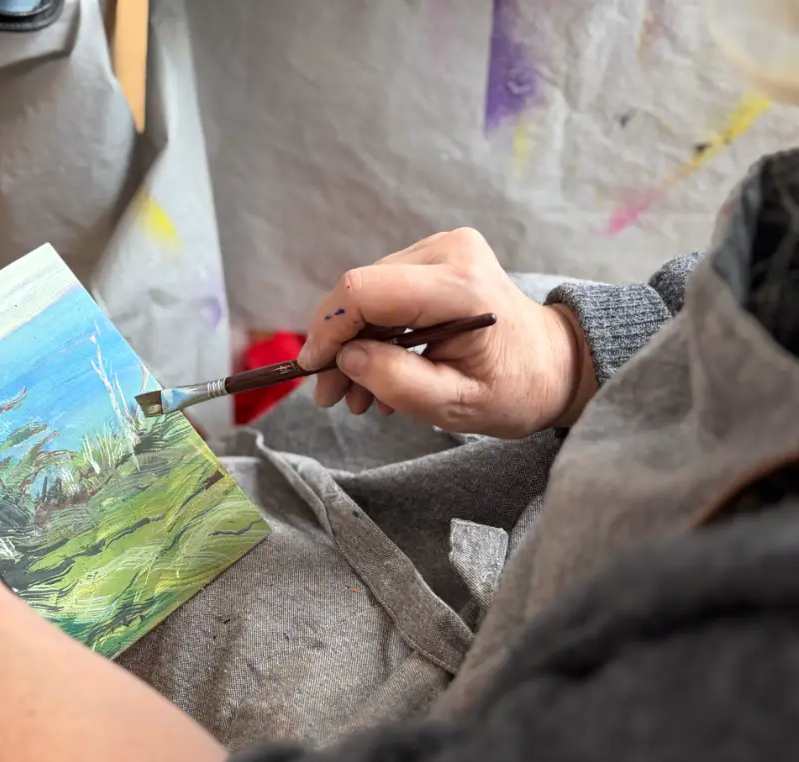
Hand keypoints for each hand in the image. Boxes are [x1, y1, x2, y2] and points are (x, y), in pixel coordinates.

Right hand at [296, 228, 596, 438]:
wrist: (556, 364)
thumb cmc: (516, 389)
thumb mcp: (459, 405)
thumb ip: (399, 383)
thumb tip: (346, 359)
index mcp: (460, 287)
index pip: (364, 291)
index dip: (327, 330)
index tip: (313, 370)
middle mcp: (450, 252)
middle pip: (361, 291)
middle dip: (338, 345)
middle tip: (332, 397)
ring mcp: (444, 248)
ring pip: (367, 293)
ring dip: (352, 343)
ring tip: (357, 395)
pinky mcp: (437, 256)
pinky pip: (384, 292)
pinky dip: (372, 332)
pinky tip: (376, 368)